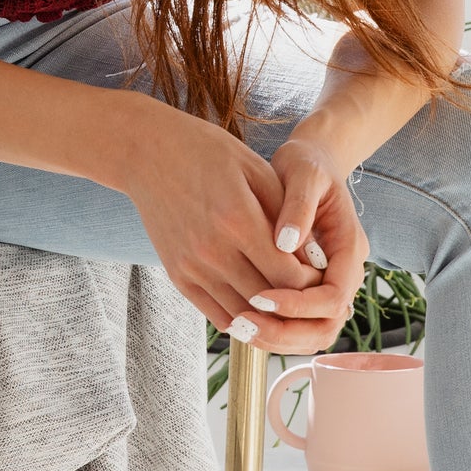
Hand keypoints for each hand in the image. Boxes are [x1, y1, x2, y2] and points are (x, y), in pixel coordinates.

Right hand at [122, 107, 326, 341]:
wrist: (148, 153)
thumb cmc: (208, 153)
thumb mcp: (255, 169)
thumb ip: (287, 214)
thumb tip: (314, 259)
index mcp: (238, 221)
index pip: (288, 274)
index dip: (312, 281)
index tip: (322, 272)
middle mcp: (213, 251)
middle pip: (268, 299)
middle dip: (296, 301)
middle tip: (311, 293)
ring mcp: (192, 267)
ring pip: (244, 313)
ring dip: (270, 315)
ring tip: (288, 303)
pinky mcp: (177, 276)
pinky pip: (216, 314)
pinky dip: (242, 318)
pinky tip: (258, 309)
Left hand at [243, 131, 369, 356]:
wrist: (311, 163)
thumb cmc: (307, 164)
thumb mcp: (304, 174)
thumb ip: (298, 206)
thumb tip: (285, 243)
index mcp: (349, 248)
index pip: (333, 297)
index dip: (298, 305)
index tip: (261, 296)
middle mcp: (343, 272)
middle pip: (326, 326)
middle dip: (286, 332)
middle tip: (246, 325)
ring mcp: (328, 281)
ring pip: (312, 332)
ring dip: (278, 336)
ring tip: (239, 326)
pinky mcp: (309, 285)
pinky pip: (297, 322)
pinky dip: (273, 328)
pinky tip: (241, 318)